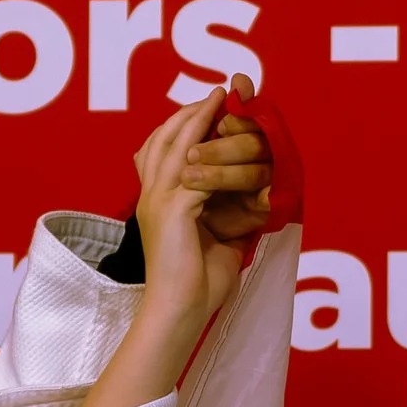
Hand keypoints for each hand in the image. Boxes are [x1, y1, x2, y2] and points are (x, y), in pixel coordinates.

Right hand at [134, 74, 275, 326]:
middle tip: (217, 94)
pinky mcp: (172, 210)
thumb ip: (226, 216)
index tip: (206, 112)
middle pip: (163, 140)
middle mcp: (150, 197)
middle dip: (190, 113)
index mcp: (155, 205)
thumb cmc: (196, 286)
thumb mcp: (215, 241)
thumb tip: (256, 200)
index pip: (159, 153)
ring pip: (174, 145)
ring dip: (198, 117)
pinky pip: (194, 169)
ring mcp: (158, 201)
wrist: (179, 312)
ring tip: (221, 98)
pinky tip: (227, 134)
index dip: (180, 129)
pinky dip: (210, 146)